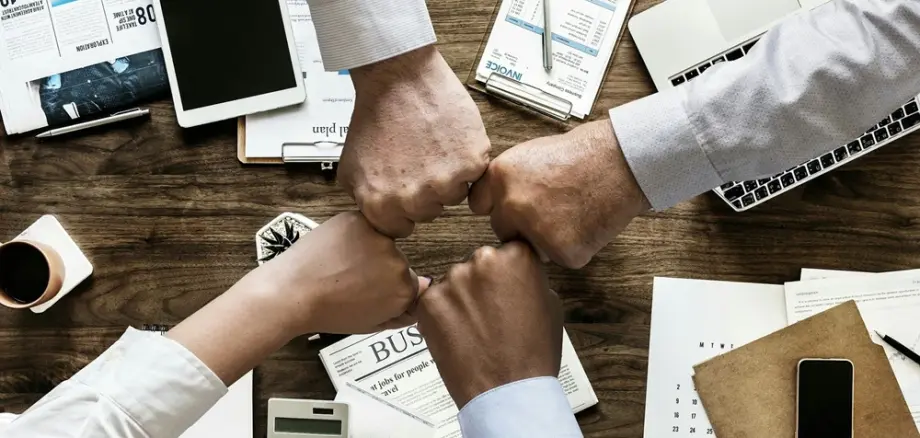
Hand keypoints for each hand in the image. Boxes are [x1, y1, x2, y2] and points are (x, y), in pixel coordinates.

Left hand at [255, 211, 428, 334]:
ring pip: (381, 242)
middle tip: (351, 279)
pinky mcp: (360, 220)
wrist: (292, 293)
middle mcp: (399, 262)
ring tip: (340, 264)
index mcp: (404, 291)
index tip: (370, 292)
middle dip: (379, 268)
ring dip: (368, 249)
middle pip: (397, 261)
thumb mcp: (370, 324)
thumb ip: (401, 312)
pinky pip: (365, 226)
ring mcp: (380, 238)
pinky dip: (353, 234)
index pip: (410, 284)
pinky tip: (336, 249)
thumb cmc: (327, 312)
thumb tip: (422, 292)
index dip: (387, 289)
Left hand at [340, 46, 490, 237]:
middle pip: (428, 213)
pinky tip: (448, 140)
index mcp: (381, 206)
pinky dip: (466, 160)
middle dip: (424, 191)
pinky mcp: (470, 163)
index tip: (403, 187)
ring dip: (448, 177)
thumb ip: (365, 201)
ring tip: (432, 148)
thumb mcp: (351, 168)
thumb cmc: (375, 116)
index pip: (400, 229)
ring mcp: (444, 183)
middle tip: (417, 159)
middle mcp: (413, 199)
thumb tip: (380, 219)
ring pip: (453, 196)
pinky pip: (474, 176)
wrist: (398, 78)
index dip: (402, 207)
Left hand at [413, 242, 562, 407]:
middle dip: (482, 284)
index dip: (507, 274)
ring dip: (460, 299)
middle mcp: (482, 260)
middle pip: (478, 264)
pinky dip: (441, 316)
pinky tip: (456, 335)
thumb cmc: (534, 353)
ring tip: (474, 330)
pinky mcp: (428, 302)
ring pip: (454, 282)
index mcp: (516, 256)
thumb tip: (516, 275)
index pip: (508, 251)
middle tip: (491, 315)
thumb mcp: (550, 305)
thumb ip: (530, 280)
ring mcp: (452, 280)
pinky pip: (433, 301)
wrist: (507, 391)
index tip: (508, 291)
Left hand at [469, 120, 650, 267]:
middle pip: (503, 230)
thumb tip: (495, 201)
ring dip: (547, 239)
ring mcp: (536, 230)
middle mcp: (512, 204)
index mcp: (500, 177)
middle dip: (521, 225)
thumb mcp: (530, 155)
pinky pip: (561, 257)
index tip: (510, 207)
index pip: (478, 206)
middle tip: (552, 209)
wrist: (621, 162)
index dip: (498, 206)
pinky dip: (575, 246)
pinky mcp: (562, 251)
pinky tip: (587, 223)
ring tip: (572, 212)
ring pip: (531, 247)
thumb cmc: (583, 154)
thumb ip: (508, 181)